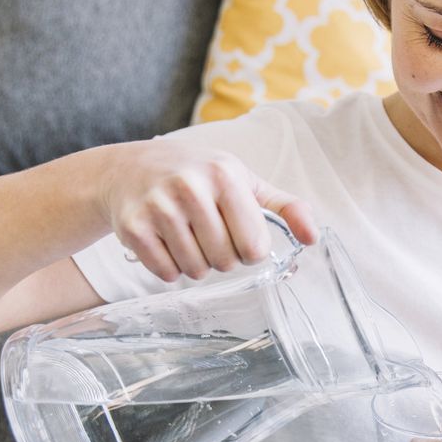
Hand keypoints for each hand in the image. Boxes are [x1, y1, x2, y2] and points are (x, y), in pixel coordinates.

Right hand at [100, 138, 317, 281]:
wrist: (129, 169)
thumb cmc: (197, 177)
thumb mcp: (243, 182)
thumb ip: (284, 208)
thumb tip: (312, 238)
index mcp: (225, 175)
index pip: (254, 247)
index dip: (249, 250)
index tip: (238, 236)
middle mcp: (190, 187)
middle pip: (225, 262)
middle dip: (222, 258)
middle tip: (209, 236)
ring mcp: (158, 207)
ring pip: (195, 270)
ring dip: (196, 265)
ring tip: (187, 238)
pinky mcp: (133, 227)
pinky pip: (165, 273)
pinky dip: (169, 268)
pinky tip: (166, 243)